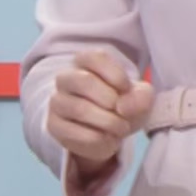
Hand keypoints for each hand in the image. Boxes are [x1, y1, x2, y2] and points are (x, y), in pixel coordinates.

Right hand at [45, 51, 154, 172]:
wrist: (109, 134)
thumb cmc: (123, 106)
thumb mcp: (140, 98)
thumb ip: (141, 96)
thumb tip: (123, 107)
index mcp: (86, 61)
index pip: (95, 58)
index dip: (115, 74)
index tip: (127, 89)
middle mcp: (66, 78)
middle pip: (84, 81)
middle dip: (111, 100)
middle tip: (123, 113)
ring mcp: (57, 102)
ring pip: (79, 108)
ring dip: (108, 122)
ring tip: (121, 128)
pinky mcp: (54, 125)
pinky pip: (75, 132)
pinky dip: (98, 138)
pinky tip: (107, 138)